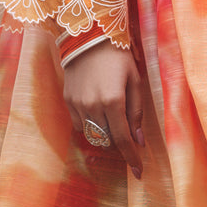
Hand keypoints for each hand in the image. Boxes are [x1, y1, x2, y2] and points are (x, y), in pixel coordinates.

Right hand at [62, 42, 144, 176]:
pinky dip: (90, 126)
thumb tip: (138, 140)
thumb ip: (136, 112)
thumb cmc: (118, 56)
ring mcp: (77, 104)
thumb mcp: (135, 80)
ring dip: (105, 135)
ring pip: (93, 135)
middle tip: (130, 139)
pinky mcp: (67, 100)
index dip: (131, 157)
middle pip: (108, 140)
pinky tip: (98, 112)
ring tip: (114, 121)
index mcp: (113, 100)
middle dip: (120, 144)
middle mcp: (93, 106)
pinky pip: (79, 125)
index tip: (139, 172)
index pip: (123, 138)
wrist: (88, 35)